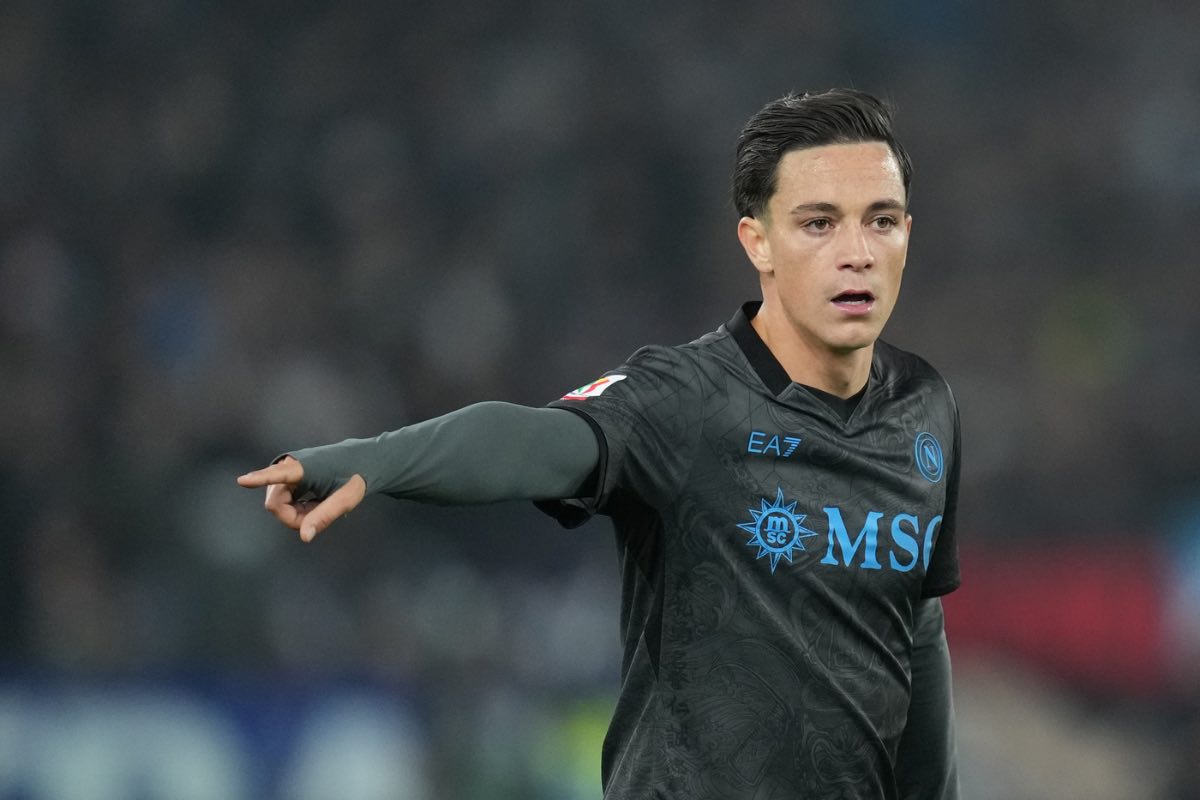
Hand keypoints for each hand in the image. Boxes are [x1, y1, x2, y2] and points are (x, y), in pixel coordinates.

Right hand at [237, 456, 365, 541]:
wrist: (360, 460)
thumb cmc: (355, 477)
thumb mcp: (344, 500)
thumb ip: (323, 517)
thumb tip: (304, 537)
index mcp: (304, 467)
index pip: (279, 475)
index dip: (259, 479)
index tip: (242, 480)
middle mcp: (290, 465)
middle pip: (275, 503)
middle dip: (295, 516)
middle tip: (320, 512)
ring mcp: (285, 471)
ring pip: (278, 504)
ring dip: (297, 512)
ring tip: (319, 504)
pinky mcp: (286, 476)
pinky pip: (282, 501)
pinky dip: (298, 507)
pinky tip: (314, 502)